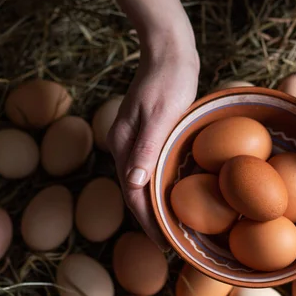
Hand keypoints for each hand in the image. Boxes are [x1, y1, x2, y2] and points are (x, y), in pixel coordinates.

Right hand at [108, 39, 199, 249]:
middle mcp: (123, 145)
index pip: (133, 193)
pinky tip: (172, 195)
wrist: (167, 50)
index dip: (147, 221)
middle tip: (170, 244)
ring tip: (172, 227)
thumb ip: (146, 149)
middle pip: (134, 192)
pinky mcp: (144, 135)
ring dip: (154, 206)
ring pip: (141, 183)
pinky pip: (149, 169)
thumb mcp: (160, 114)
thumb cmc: (169, 80)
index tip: (164, 243)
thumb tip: (136, 184)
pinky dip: (158, 187)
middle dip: (149, 220)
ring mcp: (132, 140)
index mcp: (123, 144)